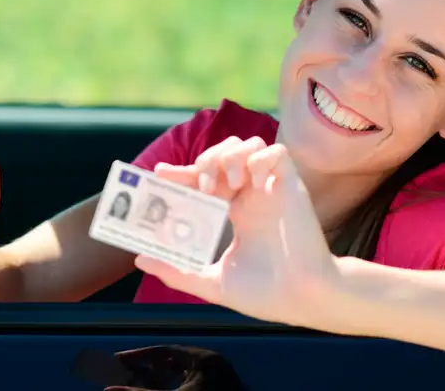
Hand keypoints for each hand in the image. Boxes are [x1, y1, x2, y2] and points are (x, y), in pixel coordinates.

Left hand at [135, 137, 335, 326]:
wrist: (304, 299)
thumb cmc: (266, 294)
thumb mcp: (212, 282)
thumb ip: (177, 271)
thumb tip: (140, 259)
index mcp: (235, 211)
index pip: (203, 178)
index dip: (182, 171)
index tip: (160, 174)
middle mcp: (252, 195)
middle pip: (222, 153)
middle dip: (206, 161)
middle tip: (203, 188)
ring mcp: (271, 188)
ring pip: (248, 144)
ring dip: (231, 157)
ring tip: (229, 186)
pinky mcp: (291, 186)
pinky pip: (277, 152)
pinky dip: (260, 159)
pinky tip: (251, 184)